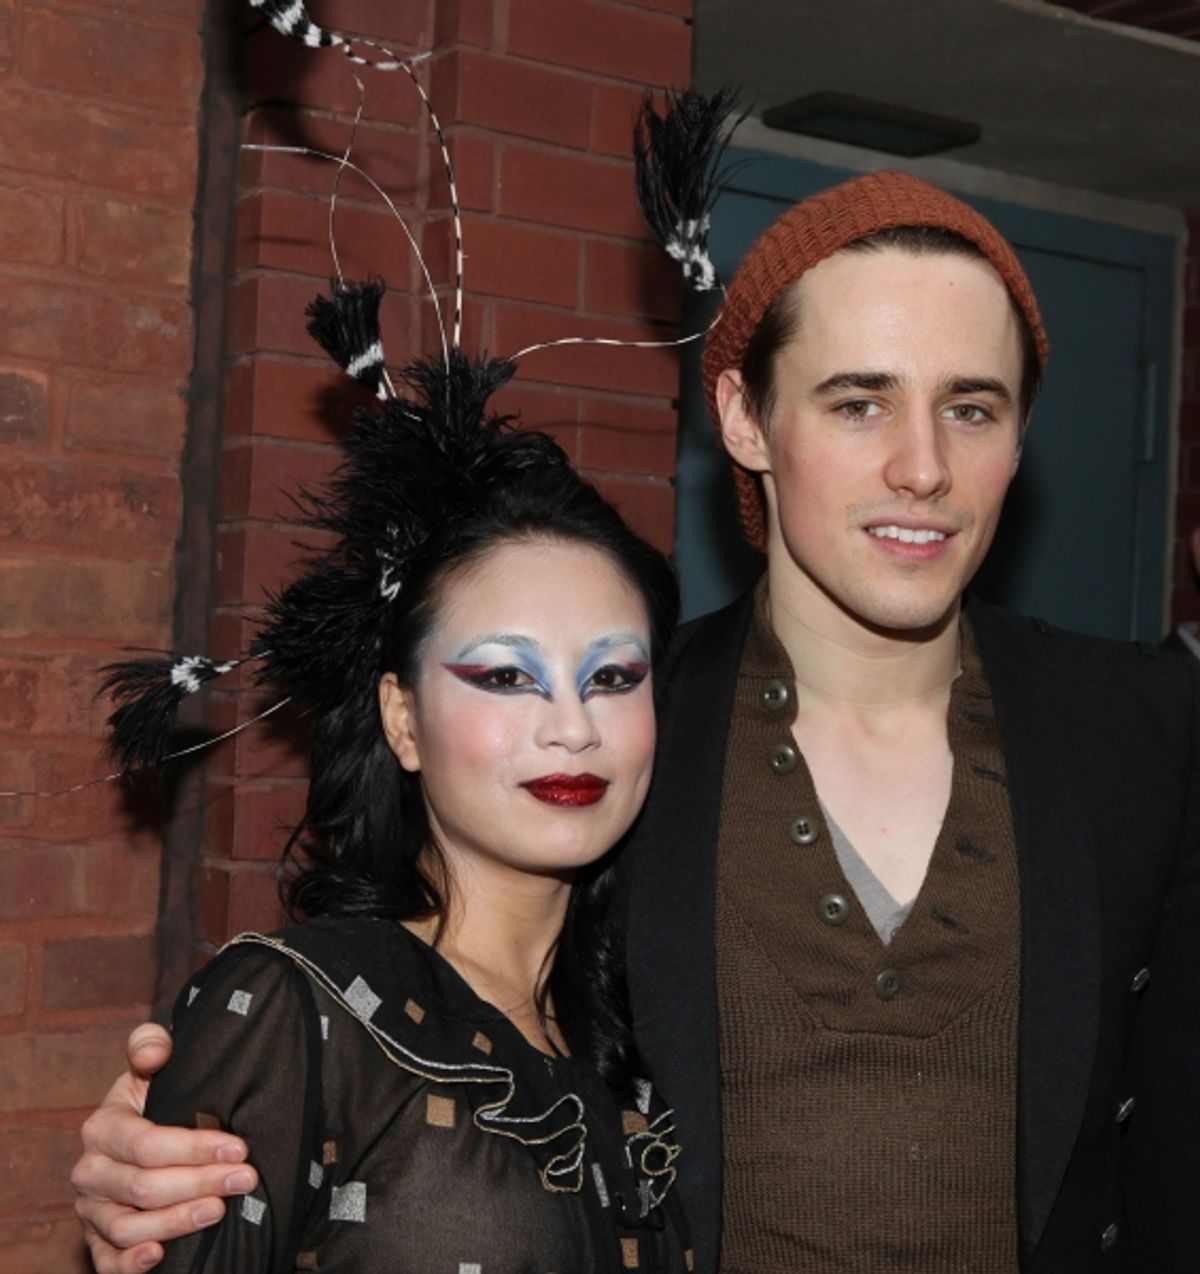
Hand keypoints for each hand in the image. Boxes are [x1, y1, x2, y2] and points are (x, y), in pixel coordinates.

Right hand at [71, 1024, 259, 1272]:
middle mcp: (90, 1171)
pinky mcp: (98, 1240)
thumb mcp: (152, 1064)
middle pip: (143, 1187)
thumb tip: (151, 1053)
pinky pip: (107, 1261)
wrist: (141, 1128)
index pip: (147, 1143)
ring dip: (178, 1222)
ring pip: (129, 1227)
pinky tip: (159, 1256)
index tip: (238, 1148)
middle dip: (200, 1183)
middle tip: (245, 1178)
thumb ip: (150, 1045)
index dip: (194, 1148)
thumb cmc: (155, 1095)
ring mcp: (92, 1210)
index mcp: (102, 1127)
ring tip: (221, 1210)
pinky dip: (129, 1264)